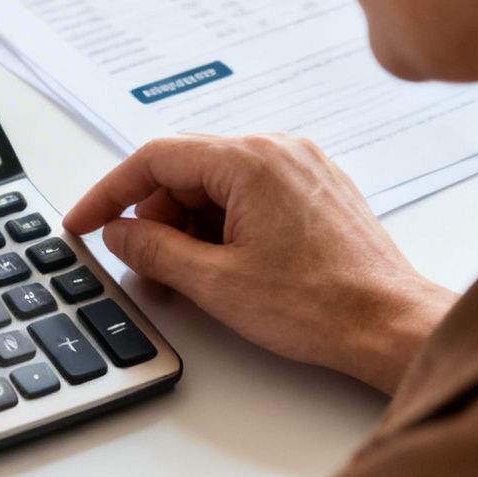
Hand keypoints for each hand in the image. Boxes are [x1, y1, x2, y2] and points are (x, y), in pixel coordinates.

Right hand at [63, 134, 455, 393]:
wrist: (392, 326)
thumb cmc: (320, 306)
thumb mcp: (214, 283)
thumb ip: (153, 250)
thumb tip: (119, 232)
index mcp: (250, 160)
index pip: (155, 158)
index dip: (109, 193)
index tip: (85, 222)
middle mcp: (277, 150)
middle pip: (185, 169)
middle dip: (154, 216)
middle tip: (141, 264)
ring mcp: (301, 167)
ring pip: (216, 183)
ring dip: (188, 225)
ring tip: (188, 278)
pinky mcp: (316, 190)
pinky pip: (249, 194)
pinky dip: (222, 224)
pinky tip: (220, 266)